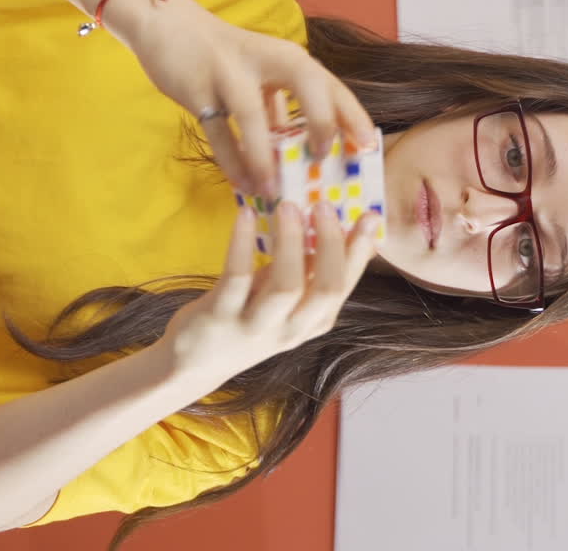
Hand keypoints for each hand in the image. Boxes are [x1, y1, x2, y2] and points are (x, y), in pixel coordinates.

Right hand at [120, 0, 376, 196]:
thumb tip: (302, 151)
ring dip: (265, 157)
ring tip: (273, 191)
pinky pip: (218, 133)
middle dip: (321, 123)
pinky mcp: (197, 88)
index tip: (368, 148)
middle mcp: (264, 58)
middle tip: (322, 160)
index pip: (329, 84)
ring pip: (254, 116)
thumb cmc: (220, 56)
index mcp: (286, 56)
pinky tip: (242, 185)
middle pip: (307, 83)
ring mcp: (229, 72)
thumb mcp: (259, 73)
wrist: (166, 24)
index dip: (352, 115)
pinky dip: (232, 162)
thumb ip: (280, 105)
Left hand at [158, 200, 381, 378]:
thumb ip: (309, 272)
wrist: (196, 361)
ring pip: (287, 286)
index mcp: (313, 321)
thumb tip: (333, 228)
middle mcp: (291, 329)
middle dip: (331, 243)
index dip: (360, 251)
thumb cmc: (247, 318)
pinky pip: (237, 277)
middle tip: (323, 205)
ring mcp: (256, 326)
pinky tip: (245, 215)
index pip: (345, 285)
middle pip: (326, 288)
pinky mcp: (220, 317)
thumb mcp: (284, 299)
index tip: (370, 215)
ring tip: (288, 207)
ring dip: (292, 243)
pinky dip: (243, 243)